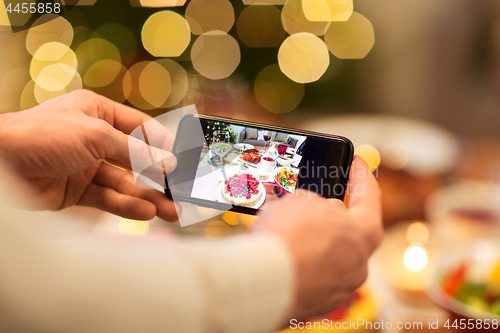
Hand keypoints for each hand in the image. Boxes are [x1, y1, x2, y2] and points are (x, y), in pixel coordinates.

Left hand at [0, 90, 178, 220]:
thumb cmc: (41, 134)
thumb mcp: (96, 135)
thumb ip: (135, 152)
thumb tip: (168, 164)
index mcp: (99, 112)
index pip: (141, 128)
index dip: (164, 144)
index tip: (184, 161)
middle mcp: (95, 138)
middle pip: (136, 159)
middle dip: (159, 177)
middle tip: (180, 193)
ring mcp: (87, 166)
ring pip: (125, 183)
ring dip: (148, 197)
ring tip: (171, 211)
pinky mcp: (78, 191)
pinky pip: (109, 198)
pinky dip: (127, 205)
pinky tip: (146, 212)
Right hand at [252, 155, 382, 319]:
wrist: (263, 283)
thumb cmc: (287, 238)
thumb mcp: (300, 200)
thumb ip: (315, 202)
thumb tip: (313, 213)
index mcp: (364, 232)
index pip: (369, 196)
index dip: (361, 174)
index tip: (357, 162)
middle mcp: (358, 262)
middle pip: (349, 229)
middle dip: (331, 213)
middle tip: (314, 200)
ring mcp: (339, 286)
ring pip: (329, 253)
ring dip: (313, 240)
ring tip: (288, 228)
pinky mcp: (318, 301)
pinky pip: (313, 273)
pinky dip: (302, 261)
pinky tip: (284, 252)